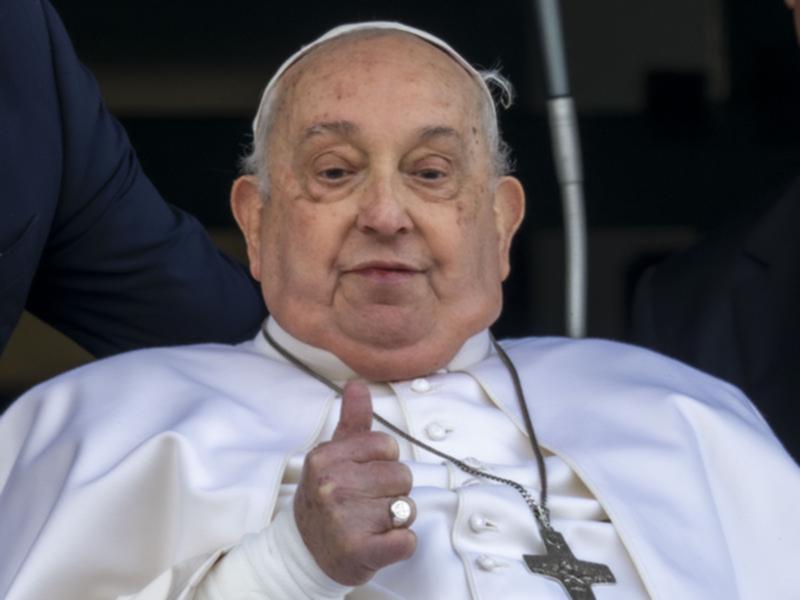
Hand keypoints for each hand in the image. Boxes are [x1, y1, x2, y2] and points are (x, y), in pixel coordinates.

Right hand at [293, 381, 415, 585]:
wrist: (303, 553)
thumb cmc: (324, 500)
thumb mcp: (332, 456)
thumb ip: (351, 420)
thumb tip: (357, 384)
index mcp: (326, 457)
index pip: (388, 445)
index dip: (383, 462)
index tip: (364, 476)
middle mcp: (333, 486)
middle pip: (402, 476)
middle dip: (392, 491)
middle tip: (366, 503)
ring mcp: (345, 520)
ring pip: (408, 508)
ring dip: (397, 519)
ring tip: (371, 523)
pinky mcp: (361, 552)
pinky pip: (407, 540)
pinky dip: (401, 544)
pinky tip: (380, 542)